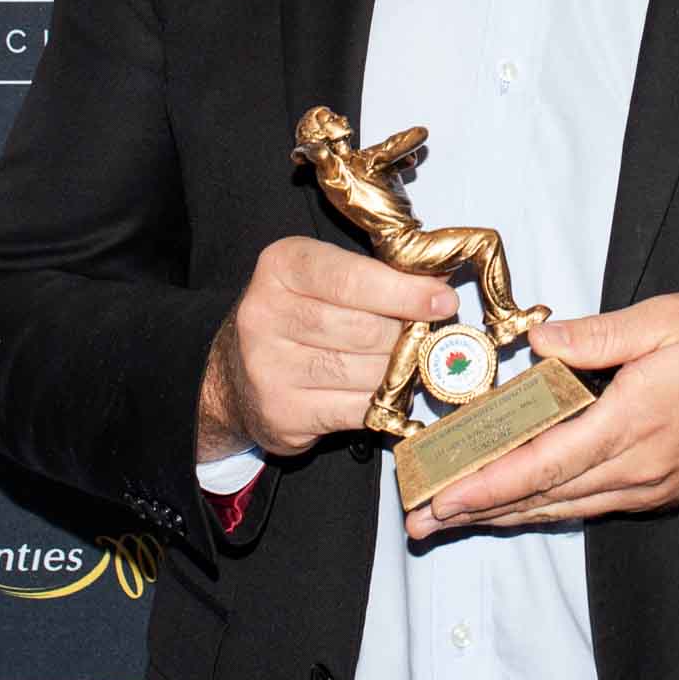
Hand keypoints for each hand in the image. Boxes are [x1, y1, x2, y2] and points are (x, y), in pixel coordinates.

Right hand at [197, 236, 455, 459]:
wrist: (235, 373)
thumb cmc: (295, 316)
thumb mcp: (322, 277)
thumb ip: (375, 275)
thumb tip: (440, 286)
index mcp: (281, 266)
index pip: (351, 278)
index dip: (405, 292)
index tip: (443, 301)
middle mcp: (265, 313)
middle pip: (363, 328)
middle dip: (406, 334)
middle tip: (428, 337)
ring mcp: (269, 367)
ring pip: (364, 371)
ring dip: (398, 369)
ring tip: (410, 362)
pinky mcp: (281, 413)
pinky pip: (356, 409)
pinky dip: (383, 401)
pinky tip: (388, 390)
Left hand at [405, 294, 678, 538]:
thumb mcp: (667, 320)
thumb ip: (597, 335)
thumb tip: (539, 340)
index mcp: (630, 422)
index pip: (543, 462)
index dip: (489, 483)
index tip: (444, 495)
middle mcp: (634, 467)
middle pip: (542, 498)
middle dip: (478, 510)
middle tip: (425, 520)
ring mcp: (646, 485)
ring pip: (562, 508)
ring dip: (506, 515)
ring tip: (456, 518)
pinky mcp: (656, 489)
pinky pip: (589, 505)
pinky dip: (545, 507)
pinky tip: (521, 504)